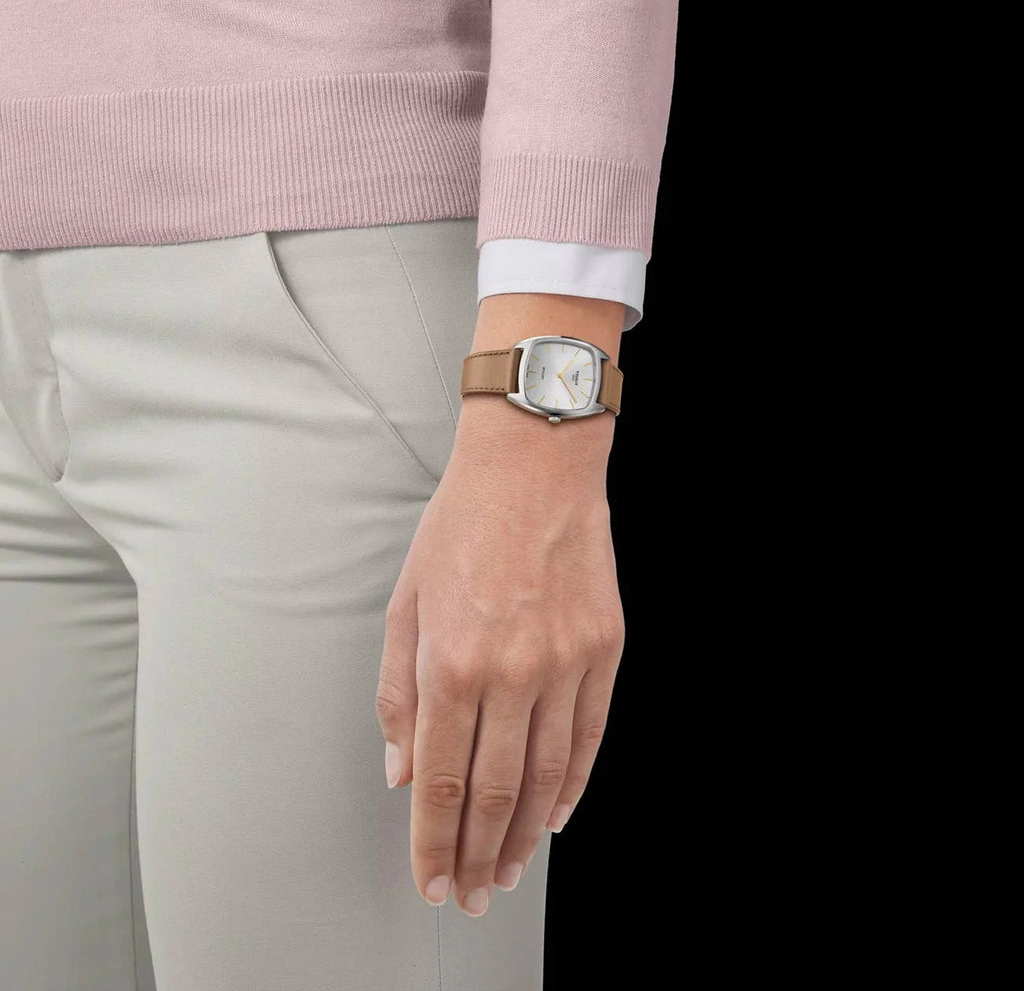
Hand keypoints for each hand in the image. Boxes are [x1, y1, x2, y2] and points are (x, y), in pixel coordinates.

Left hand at [375, 399, 624, 916]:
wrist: (534, 468)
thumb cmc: (462, 527)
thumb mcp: (405, 602)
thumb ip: (397, 692)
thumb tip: (401, 767)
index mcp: (452, 662)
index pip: (439, 782)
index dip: (433, 844)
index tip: (431, 881)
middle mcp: (512, 672)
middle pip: (493, 793)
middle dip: (477, 856)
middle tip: (471, 894)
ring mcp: (565, 663)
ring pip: (546, 777)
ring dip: (523, 834)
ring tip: (508, 869)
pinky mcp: (604, 651)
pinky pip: (589, 736)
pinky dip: (573, 785)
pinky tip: (555, 814)